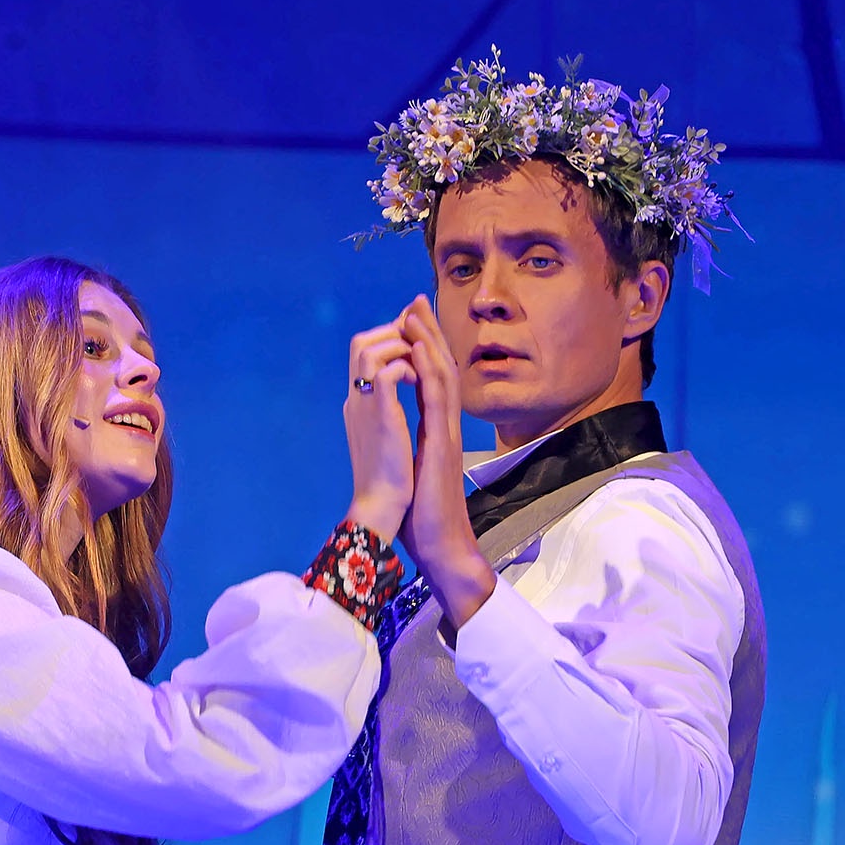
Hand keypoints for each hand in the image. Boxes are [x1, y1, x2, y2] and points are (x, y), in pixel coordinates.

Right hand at [341, 316, 417, 541]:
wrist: (382, 506)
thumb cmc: (388, 478)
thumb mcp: (384, 435)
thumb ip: (384, 410)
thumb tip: (396, 395)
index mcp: (358, 403)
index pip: (364, 353)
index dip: (389, 338)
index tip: (416, 339)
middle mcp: (356, 399)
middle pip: (361, 342)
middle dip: (393, 332)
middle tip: (420, 342)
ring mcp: (363, 406)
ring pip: (369, 349)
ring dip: (399, 347)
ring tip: (420, 363)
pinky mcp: (379, 417)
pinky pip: (386, 373)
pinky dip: (405, 368)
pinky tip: (418, 380)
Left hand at [396, 297, 495, 629]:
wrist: (439, 544)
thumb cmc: (425, 517)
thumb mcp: (413, 473)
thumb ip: (409, 449)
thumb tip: (396, 438)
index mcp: (436, 432)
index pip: (430, 380)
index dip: (421, 348)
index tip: (409, 320)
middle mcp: (446, 426)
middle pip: (440, 368)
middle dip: (427, 332)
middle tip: (416, 300)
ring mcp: (448, 433)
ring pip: (443, 375)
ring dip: (430, 341)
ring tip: (416, 311)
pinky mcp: (444, 444)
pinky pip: (439, 399)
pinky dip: (431, 369)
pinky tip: (420, 349)